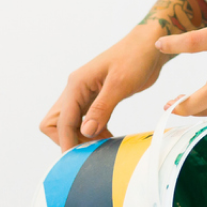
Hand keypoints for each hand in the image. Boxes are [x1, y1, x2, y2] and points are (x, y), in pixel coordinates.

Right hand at [38, 24, 168, 151]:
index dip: (67, 142)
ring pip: (70, 122)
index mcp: (77, 84)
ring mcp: (85, 94)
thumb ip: (102, 108)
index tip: (76, 161)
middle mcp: (76, 89)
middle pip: (57, 122)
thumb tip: (86, 132)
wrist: (150, 45)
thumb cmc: (136, 58)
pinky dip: (93, 131)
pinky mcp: (97, 98)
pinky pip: (85, 120)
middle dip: (69, 139)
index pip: (62, 120)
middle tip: (90, 150)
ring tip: (102, 146)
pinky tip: (108, 137)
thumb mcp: (120, 84)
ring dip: (82, 137)